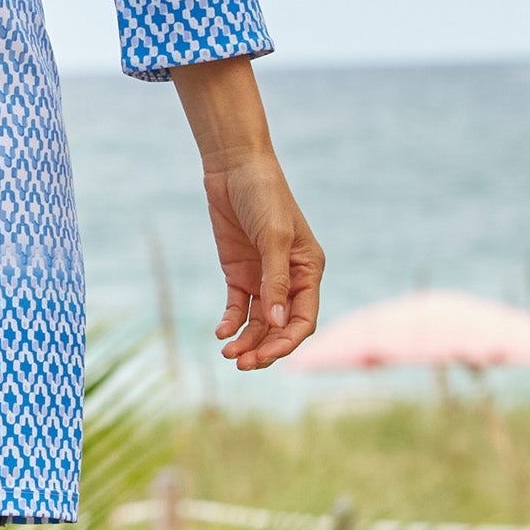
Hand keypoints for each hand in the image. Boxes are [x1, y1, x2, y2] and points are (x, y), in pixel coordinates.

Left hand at [202, 151, 323, 368]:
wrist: (233, 166)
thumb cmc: (263, 195)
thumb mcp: (273, 236)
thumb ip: (275, 280)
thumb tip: (278, 324)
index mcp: (308, 271)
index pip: (302, 319)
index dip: (286, 342)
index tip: (264, 356)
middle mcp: (288, 279)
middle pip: (279, 327)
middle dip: (264, 348)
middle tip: (241, 363)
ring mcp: (262, 277)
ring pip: (259, 322)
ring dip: (246, 340)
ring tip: (228, 353)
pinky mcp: (239, 272)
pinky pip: (238, 306)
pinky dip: (231, 321)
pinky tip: (221, 332)